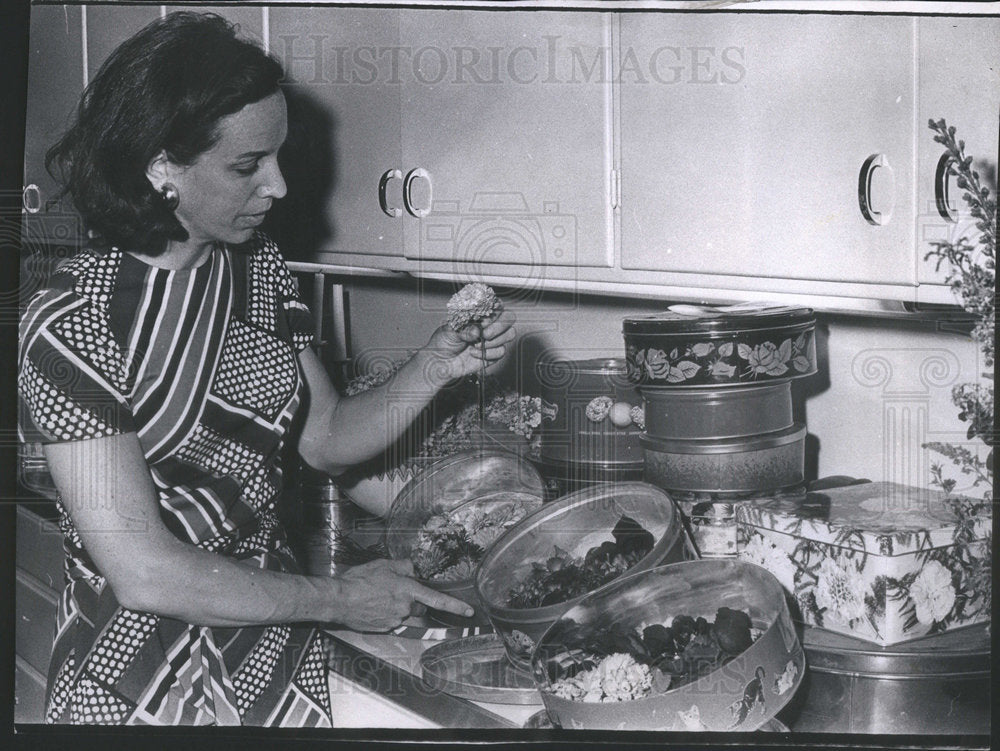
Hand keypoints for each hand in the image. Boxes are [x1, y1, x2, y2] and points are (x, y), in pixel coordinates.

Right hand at [332, 558, 473, 631]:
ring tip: (381, 599)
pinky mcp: (385, 628)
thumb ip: (403, 566)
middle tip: (396, 592)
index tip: (469, 611)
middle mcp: (404, 607)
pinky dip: (388, 615)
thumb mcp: (383, 565)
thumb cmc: (358, 581)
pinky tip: (374, 606)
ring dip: (400, 608)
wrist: (339, 599)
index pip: (437, 600)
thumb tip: (413, 569)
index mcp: (407, 590)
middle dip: (414, 602)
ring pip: (406, 615)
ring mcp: (395, 620)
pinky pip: (393, 622)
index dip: (455, 606)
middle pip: (420, 608)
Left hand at [423, 309, 516, 385]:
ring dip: (494, 340)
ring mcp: (493, 338)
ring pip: (510, 334)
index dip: (494, 309)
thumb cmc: (444, 341)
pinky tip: (474, 353)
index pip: (496, 303)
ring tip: (476, 344)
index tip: (483, 317)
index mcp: (479, 312)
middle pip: (509, 317)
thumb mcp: (449, 330)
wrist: (442, 362)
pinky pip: (501, 351)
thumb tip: (476, 330)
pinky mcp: (494, 353)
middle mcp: (489, 324)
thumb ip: (463, 328)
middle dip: (499, 325)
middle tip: (484, 333)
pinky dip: (487, 353)